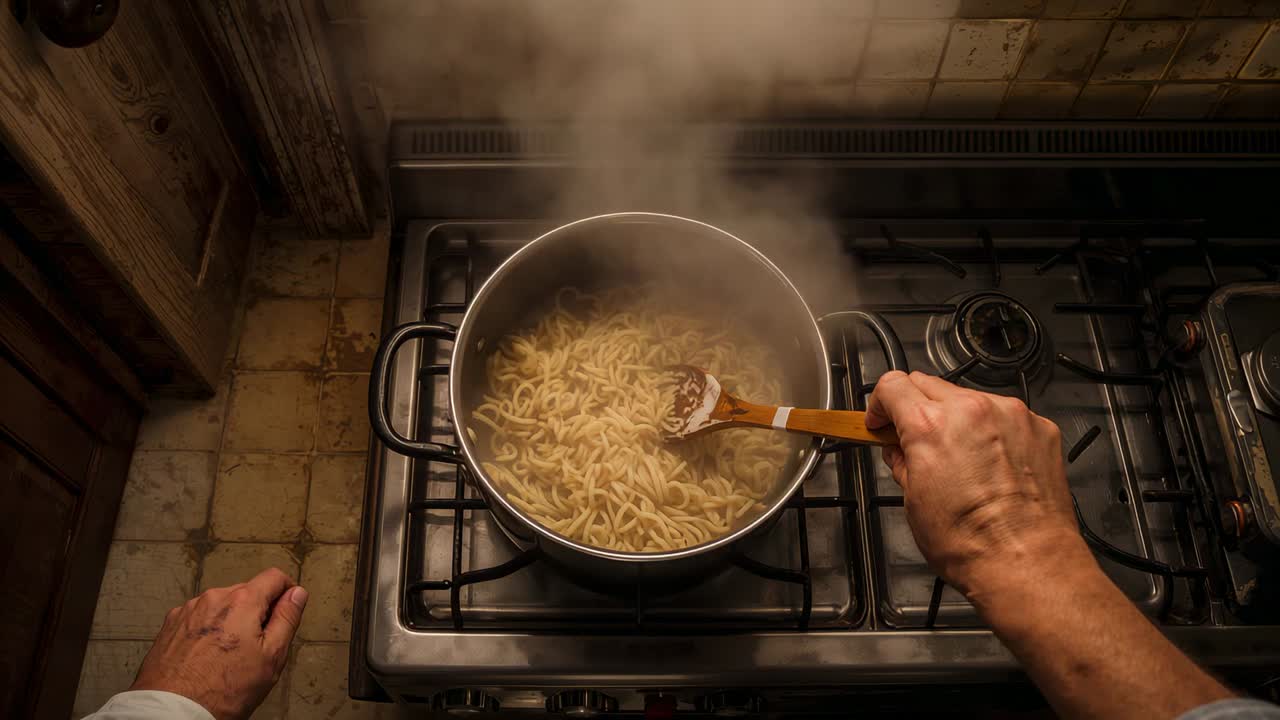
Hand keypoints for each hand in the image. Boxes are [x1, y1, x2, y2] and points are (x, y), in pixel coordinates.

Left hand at [130, 567, 307, 719]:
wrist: (174, 712)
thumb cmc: (223, 691)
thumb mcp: (272, 656)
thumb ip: (287, 618)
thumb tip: (297, 594)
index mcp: (242, 601)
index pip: (274, 577)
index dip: (287, 591)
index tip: (287, 609)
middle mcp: (213, 598)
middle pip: (246, 593)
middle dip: (256, 612)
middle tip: (257, 647)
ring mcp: (188, 611)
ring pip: (221, 607)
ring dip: (230, 622)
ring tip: (228, 656)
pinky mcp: (170, 626)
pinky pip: (198, 619)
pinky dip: (207, 631)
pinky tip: (207, 656)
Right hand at [865, 371, 1087, 598]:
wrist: (1027, 562)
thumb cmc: (973, 543)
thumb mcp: (914, 501)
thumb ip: (903, 462)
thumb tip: (900, 451)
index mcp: (930, 425)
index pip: (892, 385)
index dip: (880, 405)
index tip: (882, 420)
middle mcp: (971, 410)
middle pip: (929, 384)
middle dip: (916, 409)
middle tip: (915, 440)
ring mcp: (1011, 415)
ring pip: (970, 399)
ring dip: (957, 420)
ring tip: (960, 461)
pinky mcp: (1039, 428)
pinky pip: (1005, 416)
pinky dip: (993, 432)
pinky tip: (991, 465)